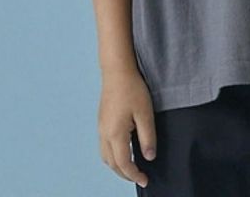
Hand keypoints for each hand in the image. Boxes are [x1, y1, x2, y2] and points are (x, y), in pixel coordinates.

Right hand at [97, 69, 157, 187]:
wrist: (117, 70)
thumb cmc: (132, 89)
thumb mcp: (145, 113)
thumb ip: (147, 137)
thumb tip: (149, 157)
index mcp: (115, 134)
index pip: (124, 163)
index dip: (134, 175)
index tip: (145, 180)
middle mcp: (104, 133)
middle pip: (112, 163)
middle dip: (125, 174)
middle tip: (140, 176)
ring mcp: (101, 127)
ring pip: (105, 156)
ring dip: (117, 166)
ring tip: (132, 167)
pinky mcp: (101, 121)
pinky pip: (104, 146)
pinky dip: (113, 155)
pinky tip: (123, 150)